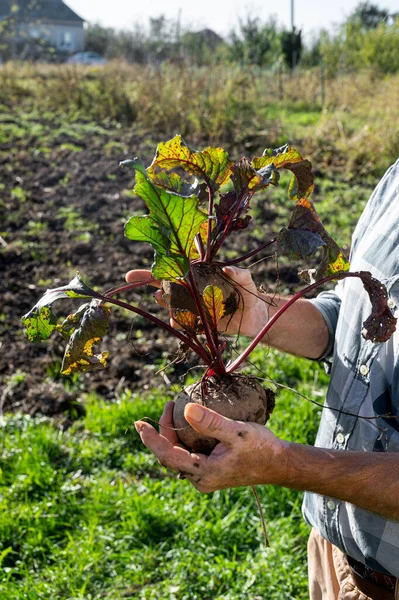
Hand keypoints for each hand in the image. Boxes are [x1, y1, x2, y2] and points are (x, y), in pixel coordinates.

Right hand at [125, 266, 268, 338]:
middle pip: (164, 285)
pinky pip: (183, 323)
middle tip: (135, 280)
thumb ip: (239, 273)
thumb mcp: (247, 279)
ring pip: (171, 304)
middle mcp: (191, 289)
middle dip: (147, 282)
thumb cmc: (249, 292)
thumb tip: (228, 269)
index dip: (152, 270)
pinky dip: (178, 323)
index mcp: (198, 275)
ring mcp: (192, 306)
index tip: (132, 274)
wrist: (255, 316)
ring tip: (163, 298)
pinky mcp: (197, 322)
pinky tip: (177, 321)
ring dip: (164, 302)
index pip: (173, 268)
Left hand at [134, 402, 288, 492]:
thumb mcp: (237, 432)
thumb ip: (211, 423)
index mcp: (203, 472)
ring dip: (172, 434)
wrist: (279, 465)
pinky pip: (188, 454)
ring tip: (172, 410)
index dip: (151, 439)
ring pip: (178, 455)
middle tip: (165, 406)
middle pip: (169, 455)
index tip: (139, 423)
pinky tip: (187, 421)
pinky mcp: (211, 471)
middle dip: (161, 432)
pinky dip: (184, 438)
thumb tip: (186, 409)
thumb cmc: (261, 448)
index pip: (167, 456)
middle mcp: (200, 479)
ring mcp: (205, 476)